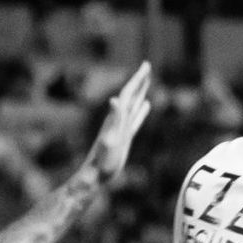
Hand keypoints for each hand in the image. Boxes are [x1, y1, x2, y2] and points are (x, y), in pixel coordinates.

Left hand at [82, 62, 154, 181]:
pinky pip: (136, 119)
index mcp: (116, 117)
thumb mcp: (109, 139)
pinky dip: (142, 111)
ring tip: (146, 82)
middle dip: (139, 81)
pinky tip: (146, 106)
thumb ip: (114, 120)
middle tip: (147, 66)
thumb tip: (115, 100)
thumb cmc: (102, 161)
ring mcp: (122, 127)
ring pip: (134, 105)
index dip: (137, 79)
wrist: (95, 176)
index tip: (146, 65)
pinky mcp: (125, 136)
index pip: (128, 93)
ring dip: (140, 92)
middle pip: (131, 95)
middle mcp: (118, 119)